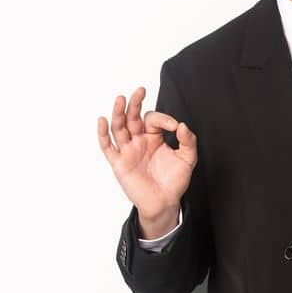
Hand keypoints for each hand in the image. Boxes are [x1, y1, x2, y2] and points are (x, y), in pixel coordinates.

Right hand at [97, 85, 197, 226]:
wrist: (165, 202)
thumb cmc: (174, 180)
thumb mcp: (188, 159)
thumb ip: (188, 141)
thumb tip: (182, 125)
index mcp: (153, 138)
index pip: (153, 120)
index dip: (164, 119)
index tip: (175, 127)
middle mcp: (138, 141)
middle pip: (132, 118)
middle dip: (135, 104)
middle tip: (140, 90)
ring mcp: (127, 151)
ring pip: (119, 128)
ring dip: (119, 113)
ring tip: (121, 98)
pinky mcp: (119, 163)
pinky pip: (107, 146)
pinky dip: (103, 133)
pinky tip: (103, 120)